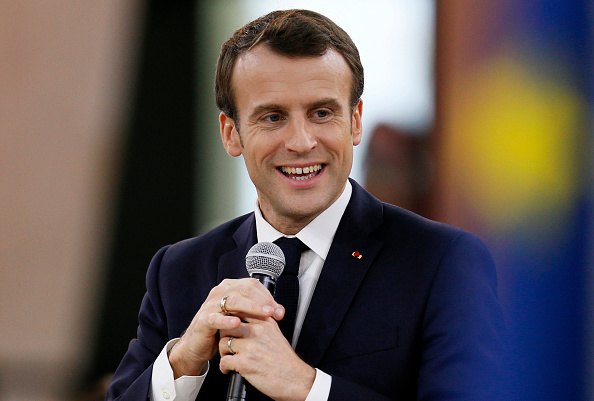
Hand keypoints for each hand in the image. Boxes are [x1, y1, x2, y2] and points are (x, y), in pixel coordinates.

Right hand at [168, 278, 284, 377]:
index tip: (278, 310)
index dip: (267, 296)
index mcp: (230, 287)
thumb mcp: (242, 316)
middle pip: (245, 290)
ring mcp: (210, 305)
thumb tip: (279, 311)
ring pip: (233, 301)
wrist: (198, 343)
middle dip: (263, 301)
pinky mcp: (203, 320)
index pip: (252, 285)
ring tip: (264, 314)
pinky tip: (237, 323)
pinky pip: (216, 318)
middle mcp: (220, 292)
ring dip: (251, 307)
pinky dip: (227, 320)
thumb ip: (258, 311)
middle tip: (274, 312)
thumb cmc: (222, 327)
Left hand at [219, 317, 315, 400]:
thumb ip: (261, 324)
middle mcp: (257, 331)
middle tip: (227, 344)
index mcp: (265, 322)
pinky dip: (224, 367)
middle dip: (224, 336)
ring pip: (223, 343)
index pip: (239, 311)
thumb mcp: (276, 334)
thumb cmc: (285, 360)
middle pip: (227, 326)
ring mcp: (250, 346)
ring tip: (228, 358)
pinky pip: (224, 361)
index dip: (229, 319)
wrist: (295, 379)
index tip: (227, 326)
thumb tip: (242, 320)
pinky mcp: (245, 362)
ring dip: (223, 353)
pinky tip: (229, 369)